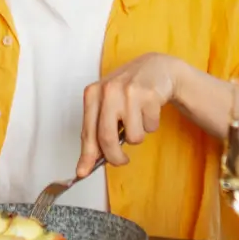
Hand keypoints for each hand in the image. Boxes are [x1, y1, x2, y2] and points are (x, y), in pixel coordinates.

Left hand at [77, 57, 180, 178]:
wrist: (156, 68)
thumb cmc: (127, 90)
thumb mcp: (107, 104)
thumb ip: (96, 130)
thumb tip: (86, 164)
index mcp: (93, 93)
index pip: (88, 132)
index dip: (86, 155)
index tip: (82, 172)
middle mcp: (108, 91)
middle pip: (107, 138)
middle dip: (115, 157)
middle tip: (121, 160)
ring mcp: (129, 92)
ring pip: (133, 137)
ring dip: (138, 135)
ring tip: (138, 118)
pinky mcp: (150, 95)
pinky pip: (150, 127)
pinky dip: (151, 125)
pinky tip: (149, 109)